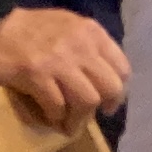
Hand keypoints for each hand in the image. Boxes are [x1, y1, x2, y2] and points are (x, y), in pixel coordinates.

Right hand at [0, 7, 128, 121]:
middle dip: (103, 107)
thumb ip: (89, 44)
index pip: (122, 67)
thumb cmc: (29, 31)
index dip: (118, 90)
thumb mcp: (66, 26)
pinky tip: (50, 117)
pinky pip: (57, 105)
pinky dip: (56, 116)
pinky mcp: (35, 73)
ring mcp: (58, 59)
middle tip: (91, 116)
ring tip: (69, 125)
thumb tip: (107, 74)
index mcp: (91, 31)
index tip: (109, 102)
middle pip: (110, 87)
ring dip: (78, 119)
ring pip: (87, 100)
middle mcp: (80, 44)